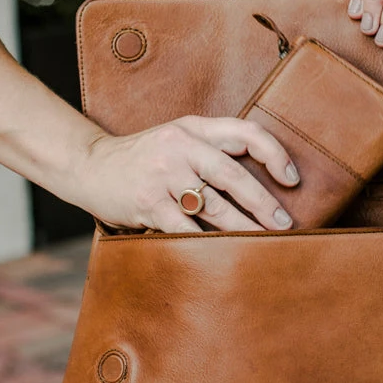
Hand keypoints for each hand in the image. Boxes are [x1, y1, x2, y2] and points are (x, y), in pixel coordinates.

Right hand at [73, 116, 299, 233]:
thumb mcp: (176, 137)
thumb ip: (211, 147)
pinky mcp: (148, 202)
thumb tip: (262, 175)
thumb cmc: (143, 156)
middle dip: (263, 203)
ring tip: (264, 243)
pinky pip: (185, 228)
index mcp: (193, 127)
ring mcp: (162, 174)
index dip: (274, 153)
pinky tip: (224, 255)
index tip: (292, 179)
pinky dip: (207, 244)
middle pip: (232, 174)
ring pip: (214, 206)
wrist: (90, 166)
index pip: (245, 132)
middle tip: (285, 224)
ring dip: (243, 229)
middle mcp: (180, 146)